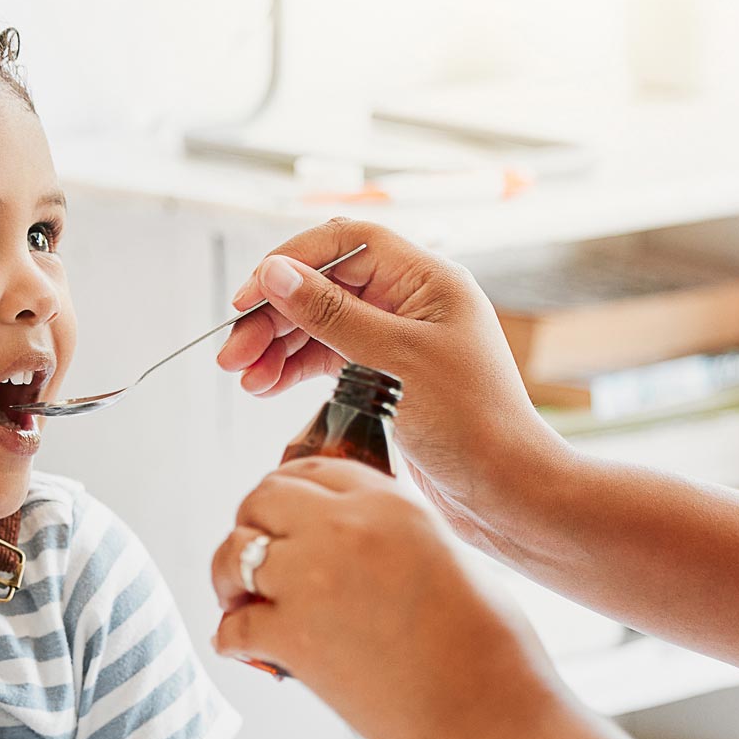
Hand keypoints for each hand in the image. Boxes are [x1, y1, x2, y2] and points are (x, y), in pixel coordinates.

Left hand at [210, 457, 568, 738]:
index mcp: (390, 502)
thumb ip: (394, 533)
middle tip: (257, 561)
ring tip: (240, 602)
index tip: (281, 518)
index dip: (289, 493)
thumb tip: (348, 540)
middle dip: (252, 525)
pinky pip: (231, 626)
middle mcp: (343, 528)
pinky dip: (230, 639)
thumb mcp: (447, 556)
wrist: (488, 717)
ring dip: (229, 578)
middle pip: (261, 499)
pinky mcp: (292, 638)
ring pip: (233, 554)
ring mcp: (312, 580)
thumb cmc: (486, 647)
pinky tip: (242, 648)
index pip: (312, 470)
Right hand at [213, 219, 562, 553]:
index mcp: (428, 280)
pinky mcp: (385, 377)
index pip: (346, 244)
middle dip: (274, 314)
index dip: (291, 262)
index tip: (249, 297)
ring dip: (277, 345)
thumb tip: (277, 273)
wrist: (506, 494)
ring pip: (320, 324)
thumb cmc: (474, 424)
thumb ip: (332, 315)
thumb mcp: (396, 362)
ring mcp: (397, 340)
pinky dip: (294, 369)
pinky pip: (328, 358)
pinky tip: (264, 386)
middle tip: (231, 352)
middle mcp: (412, 302)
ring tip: (242, 376)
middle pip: (325, 285)